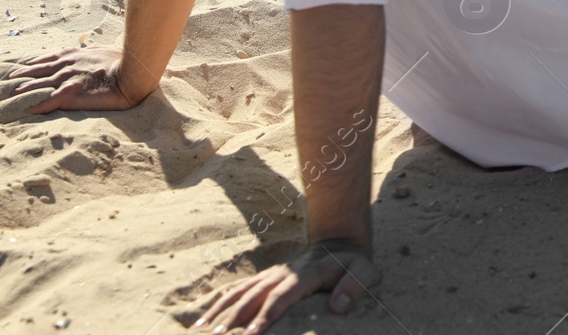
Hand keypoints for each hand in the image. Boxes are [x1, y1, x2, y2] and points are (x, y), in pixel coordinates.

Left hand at [3, 45, 142, 114]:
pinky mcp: (69, 94)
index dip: (36, 61)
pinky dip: (35, 106)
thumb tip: (87, 47)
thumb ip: (92, 49)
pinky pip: (46, 102)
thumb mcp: (105, 49)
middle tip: (11, 78)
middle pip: (38, 70)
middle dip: (24, 74)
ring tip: (13, 93)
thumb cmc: (123, 60)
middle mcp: (66, 65)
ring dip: (24, 89)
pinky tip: (25, 110)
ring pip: (38, 85)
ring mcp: (66, 79)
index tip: (25, 64)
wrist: (131, 73)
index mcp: (75, 54)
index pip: (49, 57)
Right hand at [192, 240, 378, 334]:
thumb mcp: (365, 272)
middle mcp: (283, 274)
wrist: (340, 243)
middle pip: (254, 296)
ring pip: (241, 291)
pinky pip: (240, 288)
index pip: (280, 298)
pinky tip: (205, 314)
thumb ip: (354, 288)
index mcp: (305, 275)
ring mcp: (272, 275)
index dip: (265, 317)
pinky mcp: (266, 278)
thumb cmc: (353, 263)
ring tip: (202, 329)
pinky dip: (221, 300)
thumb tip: (337, 307)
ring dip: (221, 309)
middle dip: (234, 318)